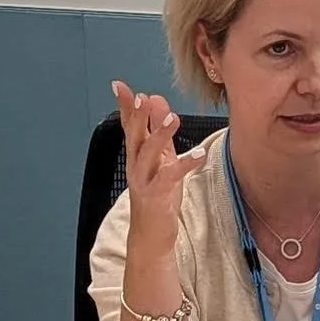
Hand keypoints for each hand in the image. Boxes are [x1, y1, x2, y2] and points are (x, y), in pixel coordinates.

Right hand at [113, 81, 204, 242]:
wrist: (151, 234)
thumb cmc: (158, 195)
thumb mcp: (160, 159)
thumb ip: (158, 132)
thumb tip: (156, 102)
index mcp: (137, 155)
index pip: (130, 126)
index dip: (125, 107)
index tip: (120, 86)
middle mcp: (136, 165)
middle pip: (134, 137)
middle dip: (137, 117)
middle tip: (142, 98)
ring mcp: (144, 181)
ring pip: (147, 154)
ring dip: (159, 135)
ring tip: (174, 118)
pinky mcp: (156, 196)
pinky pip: (169, 177)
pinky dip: (184, 164)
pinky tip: (199, 154)